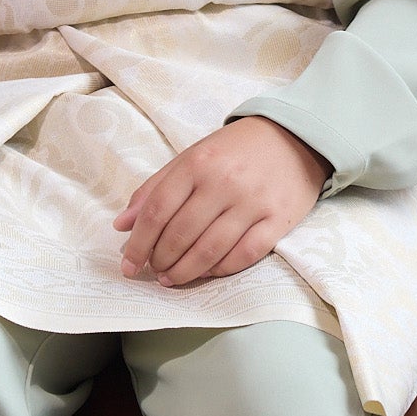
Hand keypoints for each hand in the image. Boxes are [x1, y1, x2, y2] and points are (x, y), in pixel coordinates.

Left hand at [112, 118, 329, 285]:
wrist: (294, 136)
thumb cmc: (234, 150)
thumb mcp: (190, 157)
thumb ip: (155, 189)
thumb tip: (122, 225)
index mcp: (197, 163)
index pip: (157, 211)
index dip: (138, 243)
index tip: (128, 264)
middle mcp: (223, 182)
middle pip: (181, 233)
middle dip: (160, 260)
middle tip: (153, 271)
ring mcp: (253, 202)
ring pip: (209, 250)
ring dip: (185, 271)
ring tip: (171, 279)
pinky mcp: (278, 220)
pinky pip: (244, 255)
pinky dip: (220, 269)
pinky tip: (206, 272)